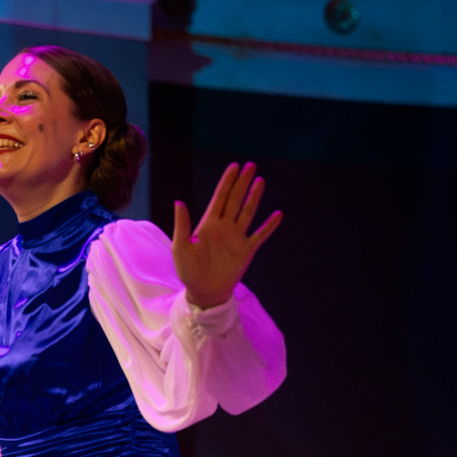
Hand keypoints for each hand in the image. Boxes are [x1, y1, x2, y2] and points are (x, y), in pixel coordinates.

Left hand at [172, 162, 282, 309]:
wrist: (203, 292)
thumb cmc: (188, 271)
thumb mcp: (181, 248)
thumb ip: (182, 225)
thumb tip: (179, 202)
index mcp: (208, 224)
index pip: (220, 198)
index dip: (227, 182)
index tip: (234, 166)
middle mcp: (224, 227)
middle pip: (235, 200)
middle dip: (242, 182)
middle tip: (251, 165)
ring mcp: (236, 237)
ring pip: (248, 212)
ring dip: (254, 197)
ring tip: (260, 180)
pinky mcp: (246, 250)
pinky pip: (260, 235)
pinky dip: (269, 225)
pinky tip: (278, 214)